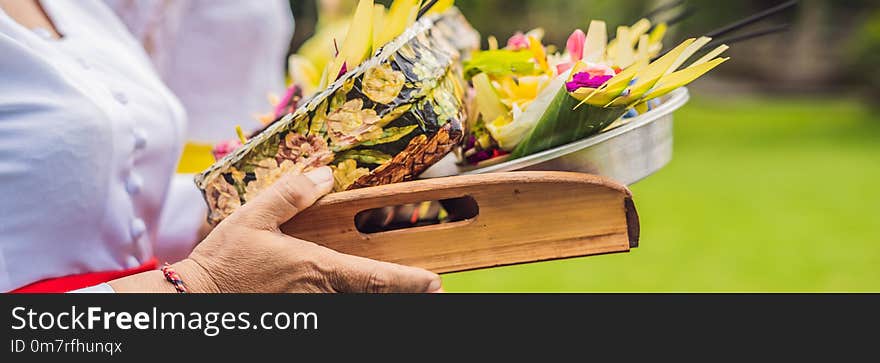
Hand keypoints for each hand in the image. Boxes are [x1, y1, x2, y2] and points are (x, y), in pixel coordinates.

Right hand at [112, 167, 441, 292]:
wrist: (196, 300)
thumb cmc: (225, 260)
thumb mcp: (254, 216)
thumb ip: (292, 194)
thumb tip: (326, 174)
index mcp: (316, 268)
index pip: (373, 278)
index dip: (408, 282)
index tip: (435, 283)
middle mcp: (321, 295)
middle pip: (372, 298)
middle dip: (403, 294)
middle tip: (431, 289)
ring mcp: (311, 311)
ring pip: (356, 307)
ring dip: (379, 298)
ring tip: (403, 291)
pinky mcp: (299, 317)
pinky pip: (334, 311)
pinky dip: (354, 303)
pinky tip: (359, 295)